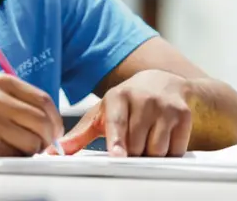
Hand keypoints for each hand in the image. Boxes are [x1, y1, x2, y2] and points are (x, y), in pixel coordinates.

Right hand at [0, 73, 63, 168]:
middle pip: (43, 120)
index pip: (44, 100)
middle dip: (48, 139)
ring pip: (35, 139)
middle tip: (42, 148)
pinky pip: (18, 155)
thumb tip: (55, 123)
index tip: (54, 132)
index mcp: (1, 81)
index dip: (55, 120)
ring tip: (13, 148)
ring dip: (31, 151)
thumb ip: (21, 104)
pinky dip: (15, 159)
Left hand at [49, 70, 192, 156]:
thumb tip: (52, 151)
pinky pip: (176, 148)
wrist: (164, 82)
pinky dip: (169, 151)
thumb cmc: (127, 103)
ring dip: (151, 154)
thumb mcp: (102, 113)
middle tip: (132, 142)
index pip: (117, 123)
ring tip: (147, 139)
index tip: (117, 155)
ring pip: (157, 150)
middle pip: (137, 145)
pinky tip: (163, 137)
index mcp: (118, 96)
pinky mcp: (183, 114)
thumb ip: (79, 134)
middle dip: (133, 152)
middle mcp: (143, 98)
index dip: (117, 140)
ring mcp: (165, 106)